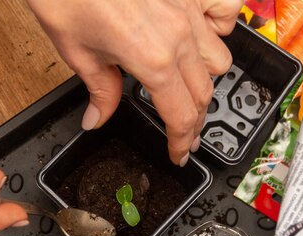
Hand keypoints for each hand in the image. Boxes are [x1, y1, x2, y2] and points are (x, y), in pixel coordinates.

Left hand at [26, 0, 241, 165]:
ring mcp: (190, 8)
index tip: (179, 154)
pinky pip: (226, 13)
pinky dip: (219, 30)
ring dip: (205, 79)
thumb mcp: (76, 51)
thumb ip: (100, 90)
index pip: (180, 115)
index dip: (181, 142)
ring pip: (219, 57)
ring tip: (185, 86)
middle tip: (182, 133)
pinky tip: (200, 36)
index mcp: (150, 58)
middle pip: (204, 93)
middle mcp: (178, 34)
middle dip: (194, 120)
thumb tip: (99, 119)